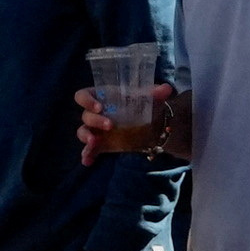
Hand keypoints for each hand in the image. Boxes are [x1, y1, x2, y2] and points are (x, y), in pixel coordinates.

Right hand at [72, 84, 187, 161]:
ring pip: (83, 132)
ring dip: (86, 137)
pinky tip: (88, 161)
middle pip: (85, 116)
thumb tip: (166, 89)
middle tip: (111, 125)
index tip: (99, 107)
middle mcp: (95, 113)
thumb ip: (156, 93)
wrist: (152, 126)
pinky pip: (89, 150)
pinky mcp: (101, 144)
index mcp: (102, 97)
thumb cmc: (145, 105)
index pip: (83, 95)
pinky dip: (87, 155)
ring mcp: (96, 130)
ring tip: (94, 143)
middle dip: (95, 121)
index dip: (87, 100)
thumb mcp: (150, 98)